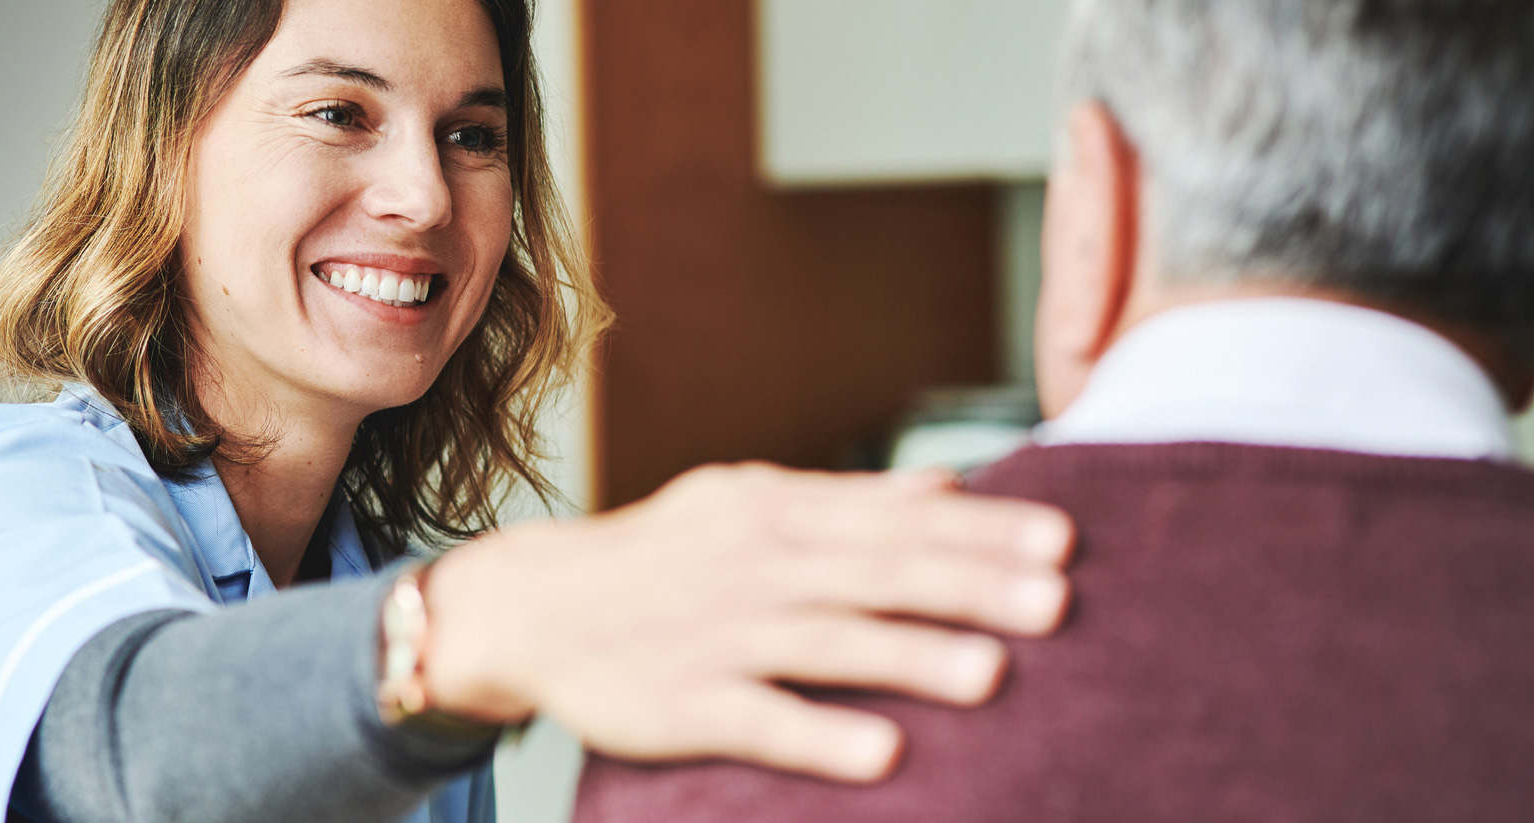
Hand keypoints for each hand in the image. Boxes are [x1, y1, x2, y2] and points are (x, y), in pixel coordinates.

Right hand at [418, 463, 1072, 782]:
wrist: (531, 605)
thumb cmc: (660, 555)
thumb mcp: (746, 502)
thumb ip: (850, 498)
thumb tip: (952, 484)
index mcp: (775, 510)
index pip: (894, 517)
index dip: (981, 531)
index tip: (1063, 541)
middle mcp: (753, 565)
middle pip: (874, 573)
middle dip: (968, 585)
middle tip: (1058, 601)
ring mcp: (716, 635)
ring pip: (825, 642)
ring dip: (909, 655)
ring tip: (994, 673)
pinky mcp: (680, 703)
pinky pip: (757, 718)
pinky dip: (818, 734)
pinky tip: (884, 753)